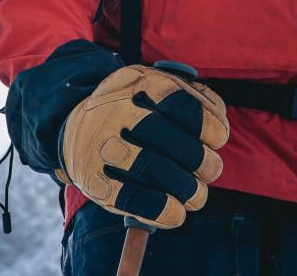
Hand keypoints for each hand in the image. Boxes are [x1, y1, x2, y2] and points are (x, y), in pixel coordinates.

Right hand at [57, 63, 228, 228]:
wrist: (77, 128)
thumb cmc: (132, 108)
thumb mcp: (154, 85)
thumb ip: (191, 95)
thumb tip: (219, 117)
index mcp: (135, 84)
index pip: (178, 102)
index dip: (207, 124)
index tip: (218, 138)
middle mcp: (116, 112)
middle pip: (168, 138)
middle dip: (201, 160)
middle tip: (211, 169)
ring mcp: (103, 147)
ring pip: (155, 170)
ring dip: (188, 189)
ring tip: (197, 194)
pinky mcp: (96, 181)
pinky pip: (134, 200)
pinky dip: (163, 211)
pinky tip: (177, 211)